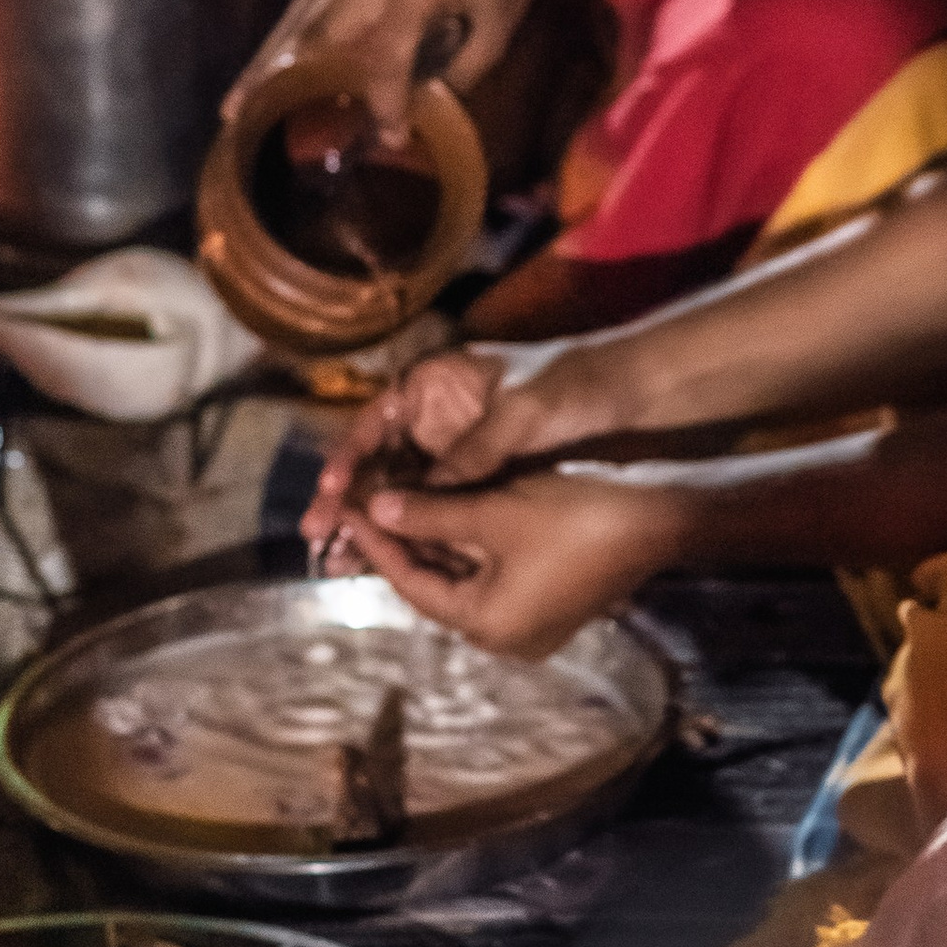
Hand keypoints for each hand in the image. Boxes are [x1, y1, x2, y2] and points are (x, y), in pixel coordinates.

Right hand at [225, 0, 549, 149]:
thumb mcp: (497, 28)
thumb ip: (457, 72)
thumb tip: (415, 115)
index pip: (385, 49)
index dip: (382, 99)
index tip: (386, 136)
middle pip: (319, 30)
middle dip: (283, 81)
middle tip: (249, 123)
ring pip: (301, 16)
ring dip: (269, 62)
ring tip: (238, 105)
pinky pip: (309, 4)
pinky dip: (287, 41)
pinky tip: (266, 72)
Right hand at [305, 337, 610, 551]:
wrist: (628, 398)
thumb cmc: (572, 389)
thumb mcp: (519, 415)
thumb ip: (470, 455)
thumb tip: (418, 498)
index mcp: (432, 383)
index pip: (376, 421)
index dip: (350, 457)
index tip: (335, 490)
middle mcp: (432, 417)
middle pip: (378, 461)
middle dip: (348, 501)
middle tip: (318, 537)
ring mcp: (452, 451)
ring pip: (400, 491)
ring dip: (371, 524)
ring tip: (337, 561)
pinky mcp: (475, 482)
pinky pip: (433, 509)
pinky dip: (410, 534)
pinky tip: (386, 563)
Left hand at [336, 464, 679, 657]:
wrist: (659, 520)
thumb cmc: (574, 518)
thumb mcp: (493, 512)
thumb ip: (428, 515)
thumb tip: (374, 509)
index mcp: (486, 624)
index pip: (411, 583)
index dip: (377, 542)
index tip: (348, 507)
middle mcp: (505, 638)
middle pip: (436, 588)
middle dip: (403, 545)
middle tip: (369, 505)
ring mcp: (531, 627)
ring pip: (465, 582)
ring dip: (436, 545)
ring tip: (401, 505)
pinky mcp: (551, 607)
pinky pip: (494, 581)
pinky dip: (469, 552)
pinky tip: (448, 516)